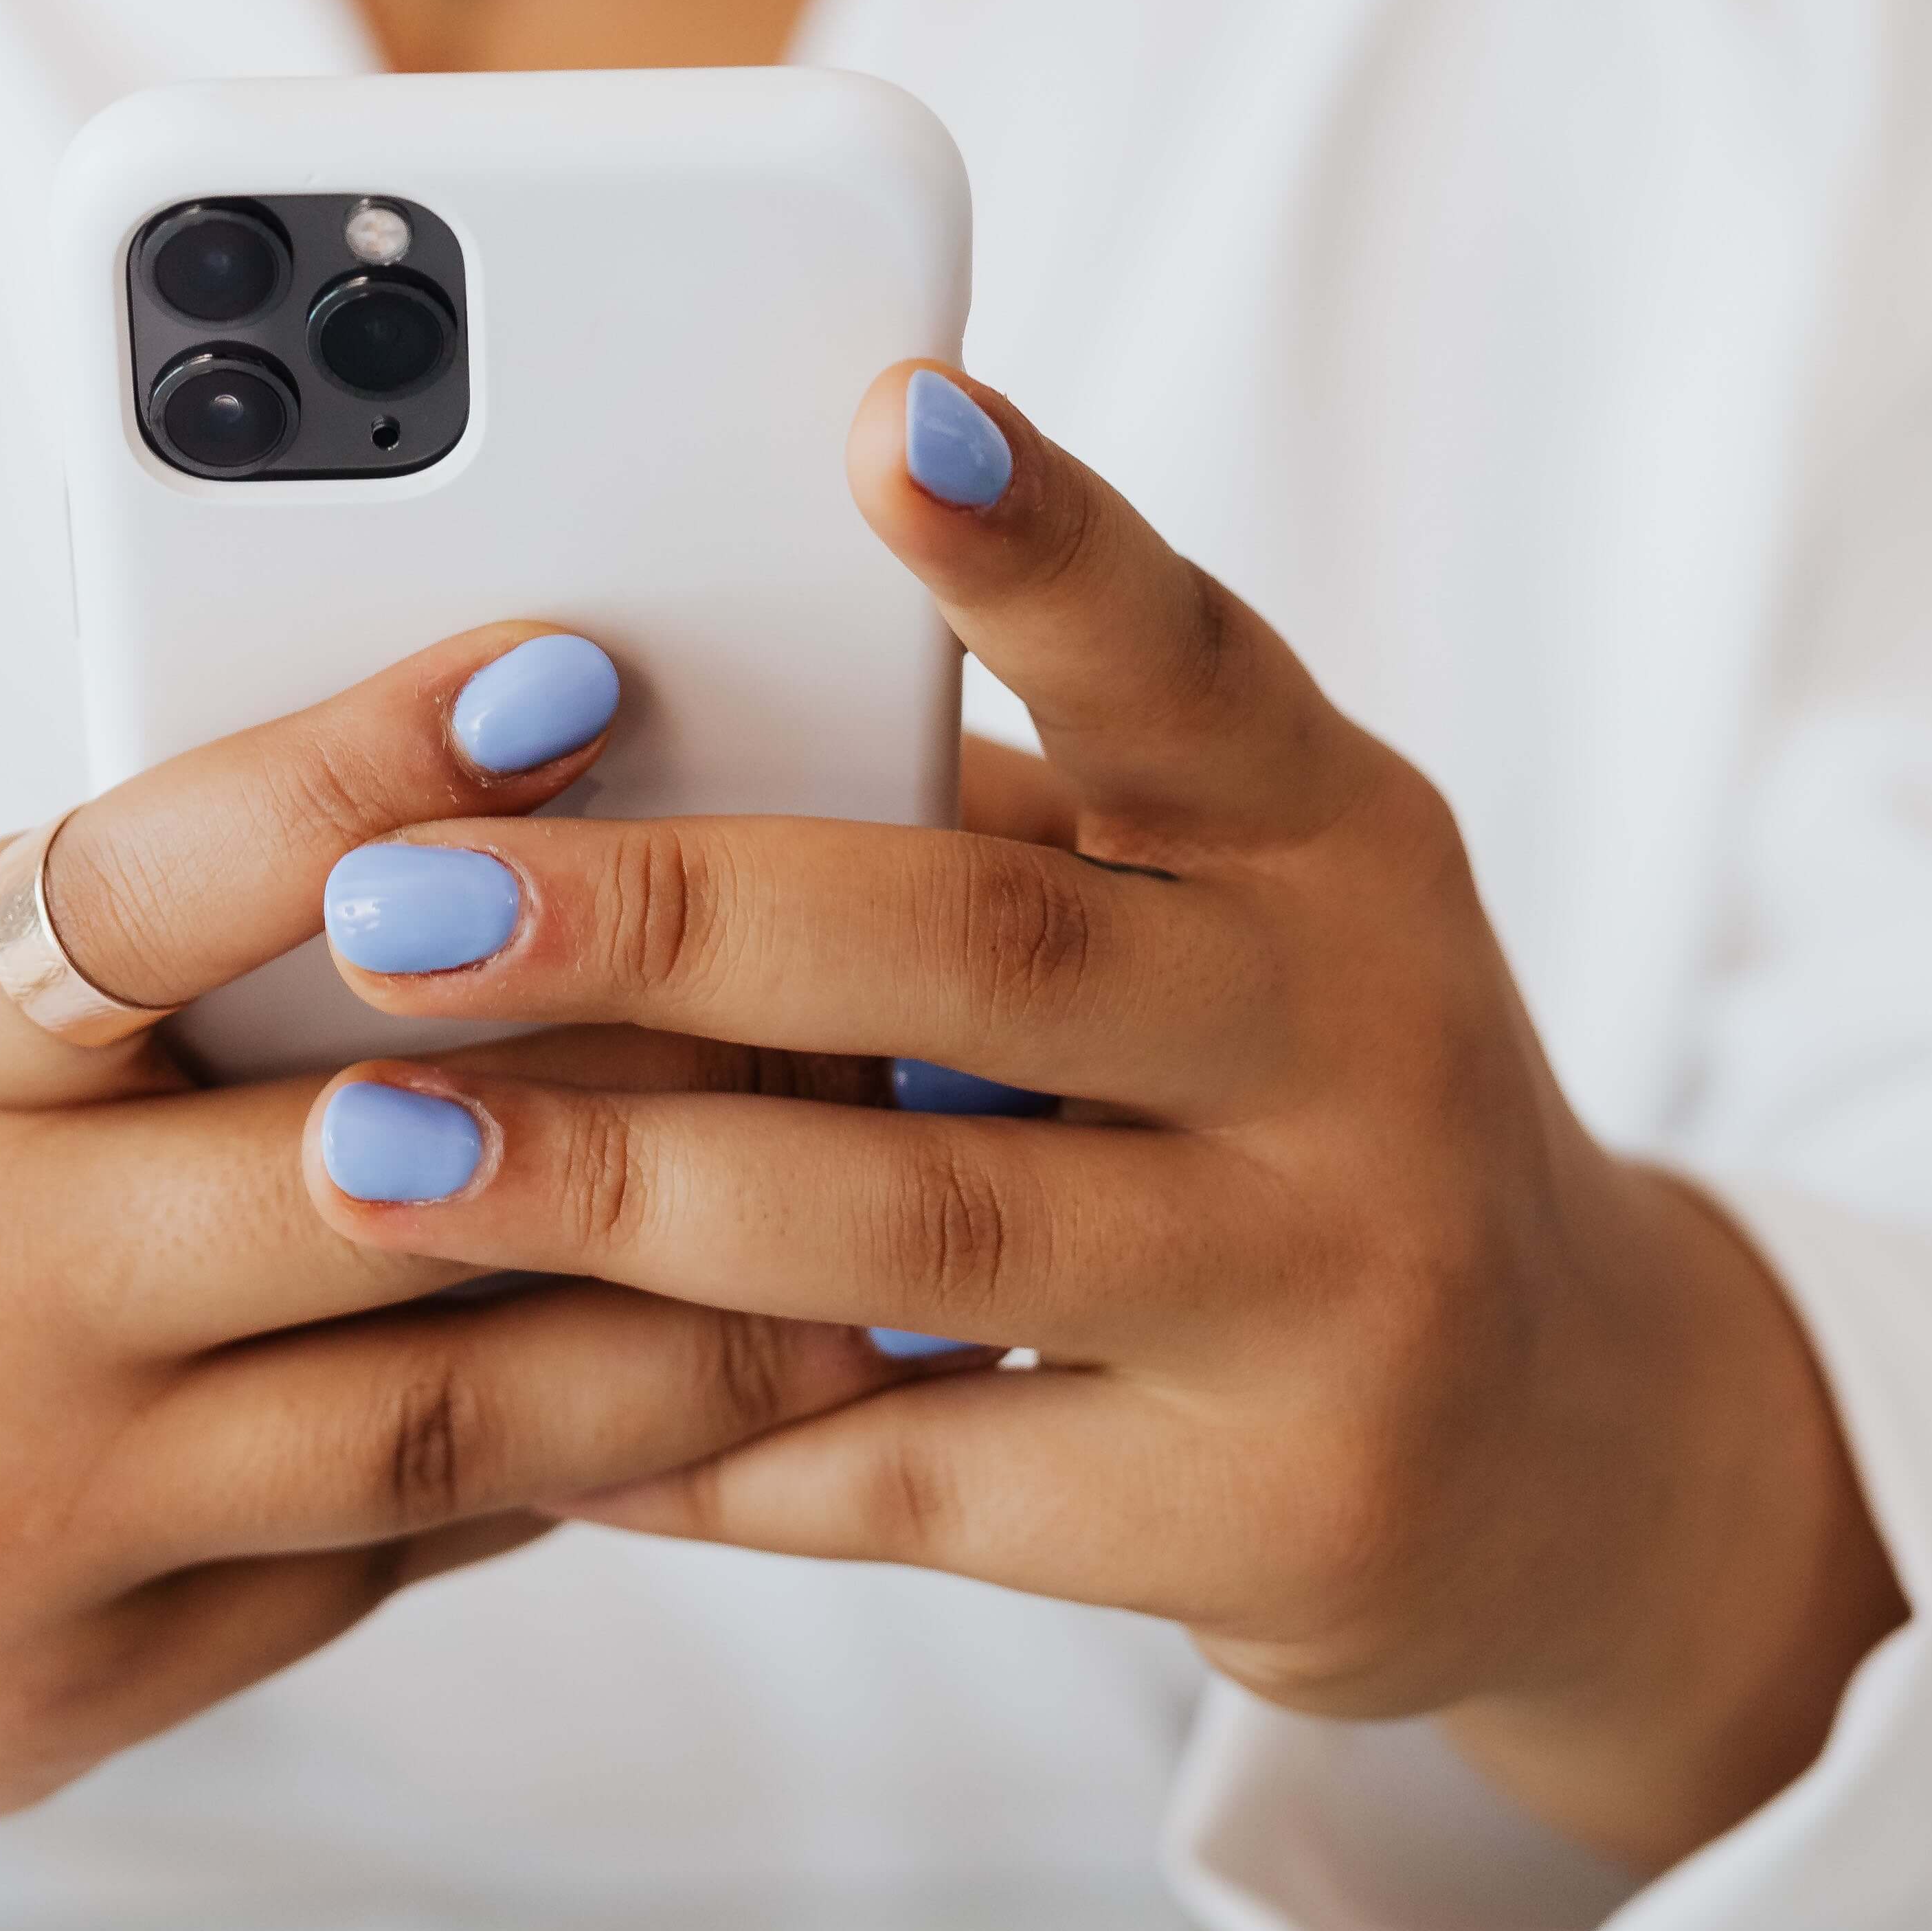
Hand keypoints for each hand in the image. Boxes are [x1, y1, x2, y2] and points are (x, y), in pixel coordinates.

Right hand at [0, 628, 880, 1930]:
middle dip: (660, 1094)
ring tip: (900, 1241)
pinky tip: (703, 1401)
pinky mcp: (77, 1695)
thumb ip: (113, 978)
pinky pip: (380, 1564)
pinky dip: (549, 1469)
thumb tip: (459, 885)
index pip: (142, 887)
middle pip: (381, 1182)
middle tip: (887, 999)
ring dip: (698, 1331)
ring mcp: (21, 1525)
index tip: (577, 664)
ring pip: (446, 1419)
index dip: (364, 771)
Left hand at [302, 372, 1904, 1871]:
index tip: (886, 415)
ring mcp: (1330, 1288)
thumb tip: (595, 738)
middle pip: (983, 949)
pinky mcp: (1263, 1515)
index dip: (1035, 541)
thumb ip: (978, 825)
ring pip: (930, 1223)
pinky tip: (518, 1411)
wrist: (1562, 1445)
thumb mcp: (1214, 907)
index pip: (1178, 656)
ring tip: (369, 1152)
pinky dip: (705, 1443)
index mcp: (1328, 830)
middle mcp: (1359, 1035)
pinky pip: (925, 1475)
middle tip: (394, 892)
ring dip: (621, 1190)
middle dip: (662, 917)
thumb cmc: (1284, 1085)